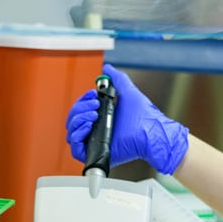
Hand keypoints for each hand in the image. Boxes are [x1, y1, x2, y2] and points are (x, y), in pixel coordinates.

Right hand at [66, 63, 189, 173]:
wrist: (150, 132)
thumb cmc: (145, 116)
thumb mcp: (128, 92)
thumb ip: (117, 79)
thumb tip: (107, 68)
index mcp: (103, 118)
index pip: (80, 111)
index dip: (82, 101)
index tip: (92, 94)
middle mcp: (98, 130)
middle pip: (73, 120)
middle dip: (79, 108)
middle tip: (95, 104)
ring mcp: (96, 142)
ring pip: (71, 133)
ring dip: (78, 119)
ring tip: (94, 115)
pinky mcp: (97, 153)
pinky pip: (75, 149)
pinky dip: (77, 135)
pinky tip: (88, 126)